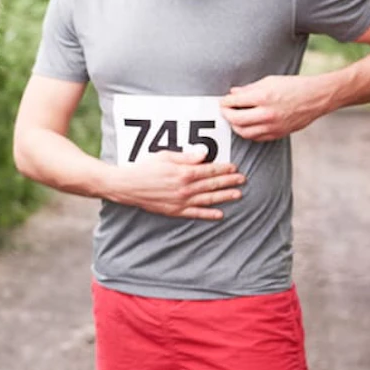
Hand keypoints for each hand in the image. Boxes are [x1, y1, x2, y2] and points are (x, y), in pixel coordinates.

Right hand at [109, 149, 244, 219]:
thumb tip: (205, 155)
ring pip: (208, 199)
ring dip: (224, 196)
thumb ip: (186, 156)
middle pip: (213, 184)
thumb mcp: (164, 156)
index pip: (210, 170)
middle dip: (229, 181)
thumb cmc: (144, 168)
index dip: (224, 168)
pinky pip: (196, 213)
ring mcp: (181, 201)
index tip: (234, 167)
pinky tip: (219, 214)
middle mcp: (186, 188)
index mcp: (184, 172)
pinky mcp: (175, 211)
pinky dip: (209, 214)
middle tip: (242, 180)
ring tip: (237, 195)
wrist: (127, 186)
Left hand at [220, 75, 330, 140]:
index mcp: (263, 97)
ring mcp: (273, 126)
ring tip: (235, 118)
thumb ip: (249, 89)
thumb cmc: (294, 86)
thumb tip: (233, 93)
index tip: (224, 101)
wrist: (317, 97)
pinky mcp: (278, 134)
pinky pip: (256, 137)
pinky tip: (247, 125)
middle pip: (235, 120)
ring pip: (244, 132)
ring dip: (236, 126)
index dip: (225, 102)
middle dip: (227, 115)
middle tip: (226, 110)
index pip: (234, 102)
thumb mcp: (269, 81)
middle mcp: (267, 114)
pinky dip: (248, 132)